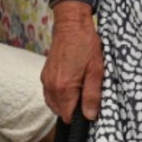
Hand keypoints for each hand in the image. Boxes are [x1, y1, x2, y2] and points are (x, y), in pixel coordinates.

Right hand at [43, 4, 104, 119]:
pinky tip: (71, 83)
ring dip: (66, 101)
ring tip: (80, 87)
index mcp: (64, 88)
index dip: (80, 116)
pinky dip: (60, 94)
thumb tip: (90, 116)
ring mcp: (46, 80)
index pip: (68, 117)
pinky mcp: (45, 74)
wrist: (71, 24)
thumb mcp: (96, 70)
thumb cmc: (86, 44)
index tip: (89, 107)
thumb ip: (92, 95)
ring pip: (54, 103)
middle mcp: (51, 87)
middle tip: (87, 93)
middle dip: (73, 108)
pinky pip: (51, 93)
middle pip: (60, 112)